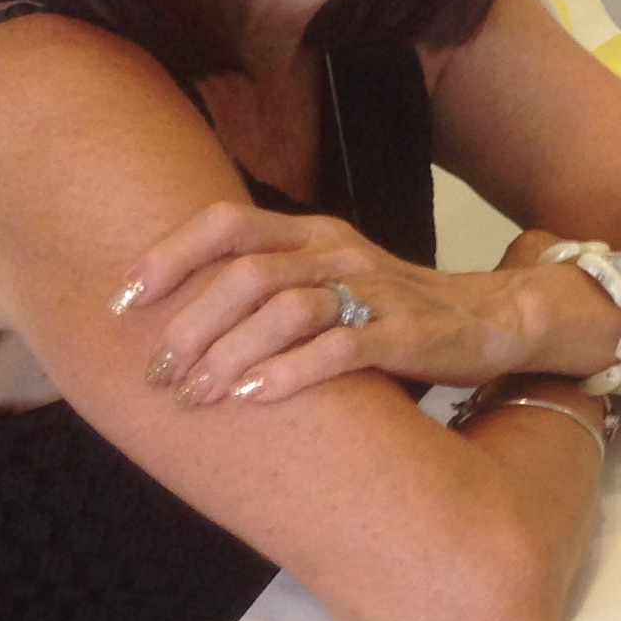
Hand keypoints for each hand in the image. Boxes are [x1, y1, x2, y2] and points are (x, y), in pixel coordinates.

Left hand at [111, 200, 543, 406]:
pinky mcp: (407, 334)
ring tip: (195, 396)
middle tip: (156, 373)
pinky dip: (291, 372)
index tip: (123, 302)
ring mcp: (375, 291)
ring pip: (287, 308)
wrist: (496, 319)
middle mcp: (339, 253)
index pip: (227, 223)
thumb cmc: (396, 311)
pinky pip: (341, 347)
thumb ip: (269, 286)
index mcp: (314, 234)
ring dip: (230, 355)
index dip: (169, 256)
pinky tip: (255, 398)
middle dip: (190, 325)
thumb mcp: (330, 282)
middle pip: (247, 273)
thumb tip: (176, 318)